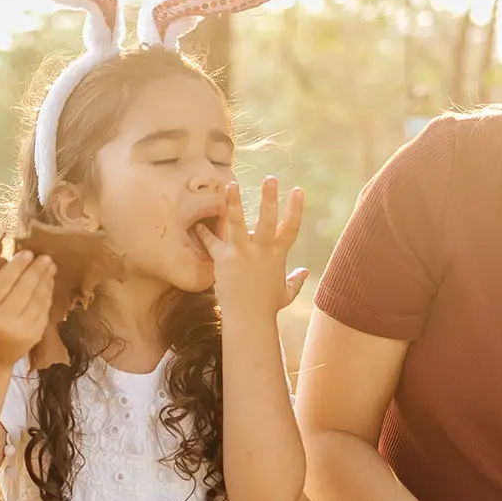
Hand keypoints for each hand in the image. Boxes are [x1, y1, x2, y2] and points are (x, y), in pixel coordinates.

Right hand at [0, 252, 55, 367]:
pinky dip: (47, 295)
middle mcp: (2, 321)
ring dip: (46, 280)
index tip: (28, 252)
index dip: (17, 266)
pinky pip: (44, 310)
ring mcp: (20, 331)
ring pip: (37, 299)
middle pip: (24, 289)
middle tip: (45, 257)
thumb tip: (20, 260)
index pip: (3, 282)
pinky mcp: (34, 336)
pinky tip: (48, 283)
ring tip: (50, 266)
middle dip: (36, 270)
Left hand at [201, 177, 308, 319]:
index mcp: (277, 255)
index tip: (298, 189)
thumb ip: (295, 281)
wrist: (248, 321)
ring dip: (233, 203)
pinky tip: (196, 223)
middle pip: (268, 221)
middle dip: (270, 199)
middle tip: (270, 179)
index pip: (291, 228)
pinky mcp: (223, 260)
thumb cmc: (267, 308)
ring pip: (237, 224)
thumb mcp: (286, 293)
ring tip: (230, 184)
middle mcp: (261, 251)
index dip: (296, 209)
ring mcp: (242, 254)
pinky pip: (212, 243)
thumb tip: (305, 273)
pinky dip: (203, 234)